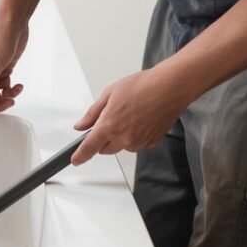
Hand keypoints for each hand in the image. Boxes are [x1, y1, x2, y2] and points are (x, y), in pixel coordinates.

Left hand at [70, 65, 194, 164]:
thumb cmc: (143, 86)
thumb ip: (93, 113)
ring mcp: (139, 142)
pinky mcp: (151, 143)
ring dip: (121, 137)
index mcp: (109, 125)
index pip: (89, 147)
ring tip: (131, 115)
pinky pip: (137, 144)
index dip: (80, 155)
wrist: (170, 88)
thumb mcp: (110, 94)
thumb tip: (81, 125)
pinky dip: (136, 136)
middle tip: (110, 121)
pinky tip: (141, 119)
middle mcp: (123, 138)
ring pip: (122, 147)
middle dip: (103, 140)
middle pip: (105, 150)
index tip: (75, 160)